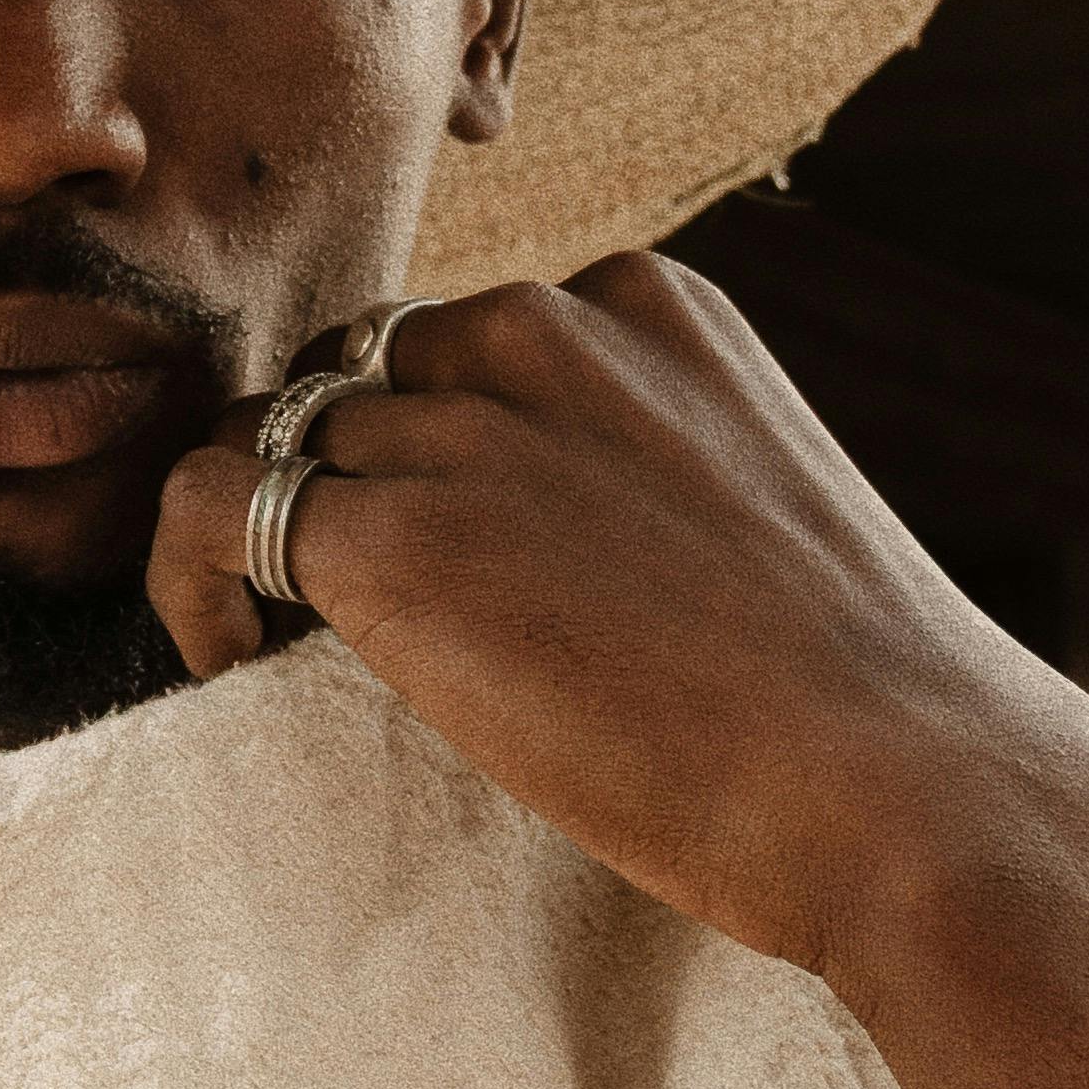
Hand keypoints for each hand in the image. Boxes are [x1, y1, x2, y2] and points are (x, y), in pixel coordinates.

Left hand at [150, 254, 1088, 980]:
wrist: (902, 786)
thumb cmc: (856, 706)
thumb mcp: (752, 517)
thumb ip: (635, 477)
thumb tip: (534, 547)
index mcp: (649, 302)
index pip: (467, 342)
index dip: (429, 448)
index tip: (445, 560)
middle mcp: (546, 323)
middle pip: (362, 379)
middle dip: (351, 482)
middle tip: (352, 614)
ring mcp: (465, 420)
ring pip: (278, 439)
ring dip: (276, 536)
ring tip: (284, 647)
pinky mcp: (392, 527)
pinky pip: (204, 508)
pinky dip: (186, 582)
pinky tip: (228, 660)